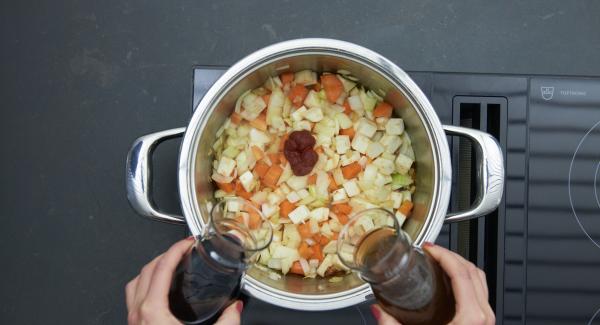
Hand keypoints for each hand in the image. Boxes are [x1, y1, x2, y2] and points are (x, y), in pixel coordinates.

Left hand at [125, 237, 242, 324]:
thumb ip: (228, 322)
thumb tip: (235, 308)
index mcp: (152, 311)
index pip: (161, 267)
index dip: (176, 249)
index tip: (189, 244)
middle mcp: (138, 314)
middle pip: (146, 269)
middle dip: (165, 255)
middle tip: (184, 252)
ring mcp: (133, 322)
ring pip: (135, 283)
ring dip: (152, 269)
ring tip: (170, 266)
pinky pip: (134, 298)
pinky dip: (147, 285)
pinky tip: (161, 292)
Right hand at [370, 243, 494, 324]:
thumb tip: (378, 309)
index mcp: (471, 317)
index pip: (462, 272)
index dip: (445, 254)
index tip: (429, 248)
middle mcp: (484, 317)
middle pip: (474, 271)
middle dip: (452, 255)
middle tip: (432, 250)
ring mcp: (486, 321)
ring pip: (481, 279)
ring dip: (460, 265)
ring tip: (440, 261)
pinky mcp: (482, 324)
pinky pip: (480, 292)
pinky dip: (465, 279)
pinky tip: (449, 282)